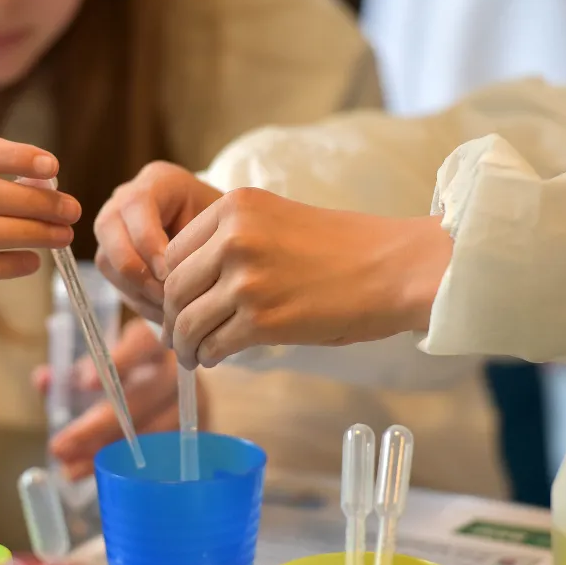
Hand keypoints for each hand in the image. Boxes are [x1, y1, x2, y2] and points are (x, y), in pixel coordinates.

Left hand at [35, 319, 209, 479]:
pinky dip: (126, 467)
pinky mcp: (198, 432)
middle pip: (145, 396)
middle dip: (99, 425)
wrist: (174, 386)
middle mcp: (179, 370)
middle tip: (60, 445)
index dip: (120, 360)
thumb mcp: (101, 364)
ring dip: (107, 451)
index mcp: (154, 341)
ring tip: (69, 468)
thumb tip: (43, 380)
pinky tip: (98, 475)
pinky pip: (163, 456)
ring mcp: (194, 402)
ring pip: (152, 431)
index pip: (143, 343)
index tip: (86, 384)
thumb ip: (70, 371)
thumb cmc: (129, 372)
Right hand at [94, 162, 221, 321]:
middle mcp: (127, 199)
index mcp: (157, 181)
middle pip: (108, 228)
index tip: (171, 273)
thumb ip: (198, 243)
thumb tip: (170, 281)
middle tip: (165, 295)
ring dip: (136, 289)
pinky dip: (139, 300)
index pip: (136, 204)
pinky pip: (114, 280)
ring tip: (168, 309)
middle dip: (135, 268)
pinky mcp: (114, 256)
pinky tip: (165, 313)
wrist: (225, 237)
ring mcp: (116, 227)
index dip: (148, 241)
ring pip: (107, 259)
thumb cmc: (228, 228)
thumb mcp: (221, 226)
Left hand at [162, 188, 452, 368]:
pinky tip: (216, 357)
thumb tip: (191, 282)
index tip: (178, 302)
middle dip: (172, 318)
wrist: (395, 267)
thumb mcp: (278, 221)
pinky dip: (210, 356)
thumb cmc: (345, 248)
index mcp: (235, 207)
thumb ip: (232, 241)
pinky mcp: (263, 319)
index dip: (170, 283)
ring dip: (185, 344)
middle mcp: (233, 238)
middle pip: (174, 288)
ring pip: (187, 321)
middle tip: (179, 336)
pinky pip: (214, 344)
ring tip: (193, 355)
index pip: (174, 251)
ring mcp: (246, 279)